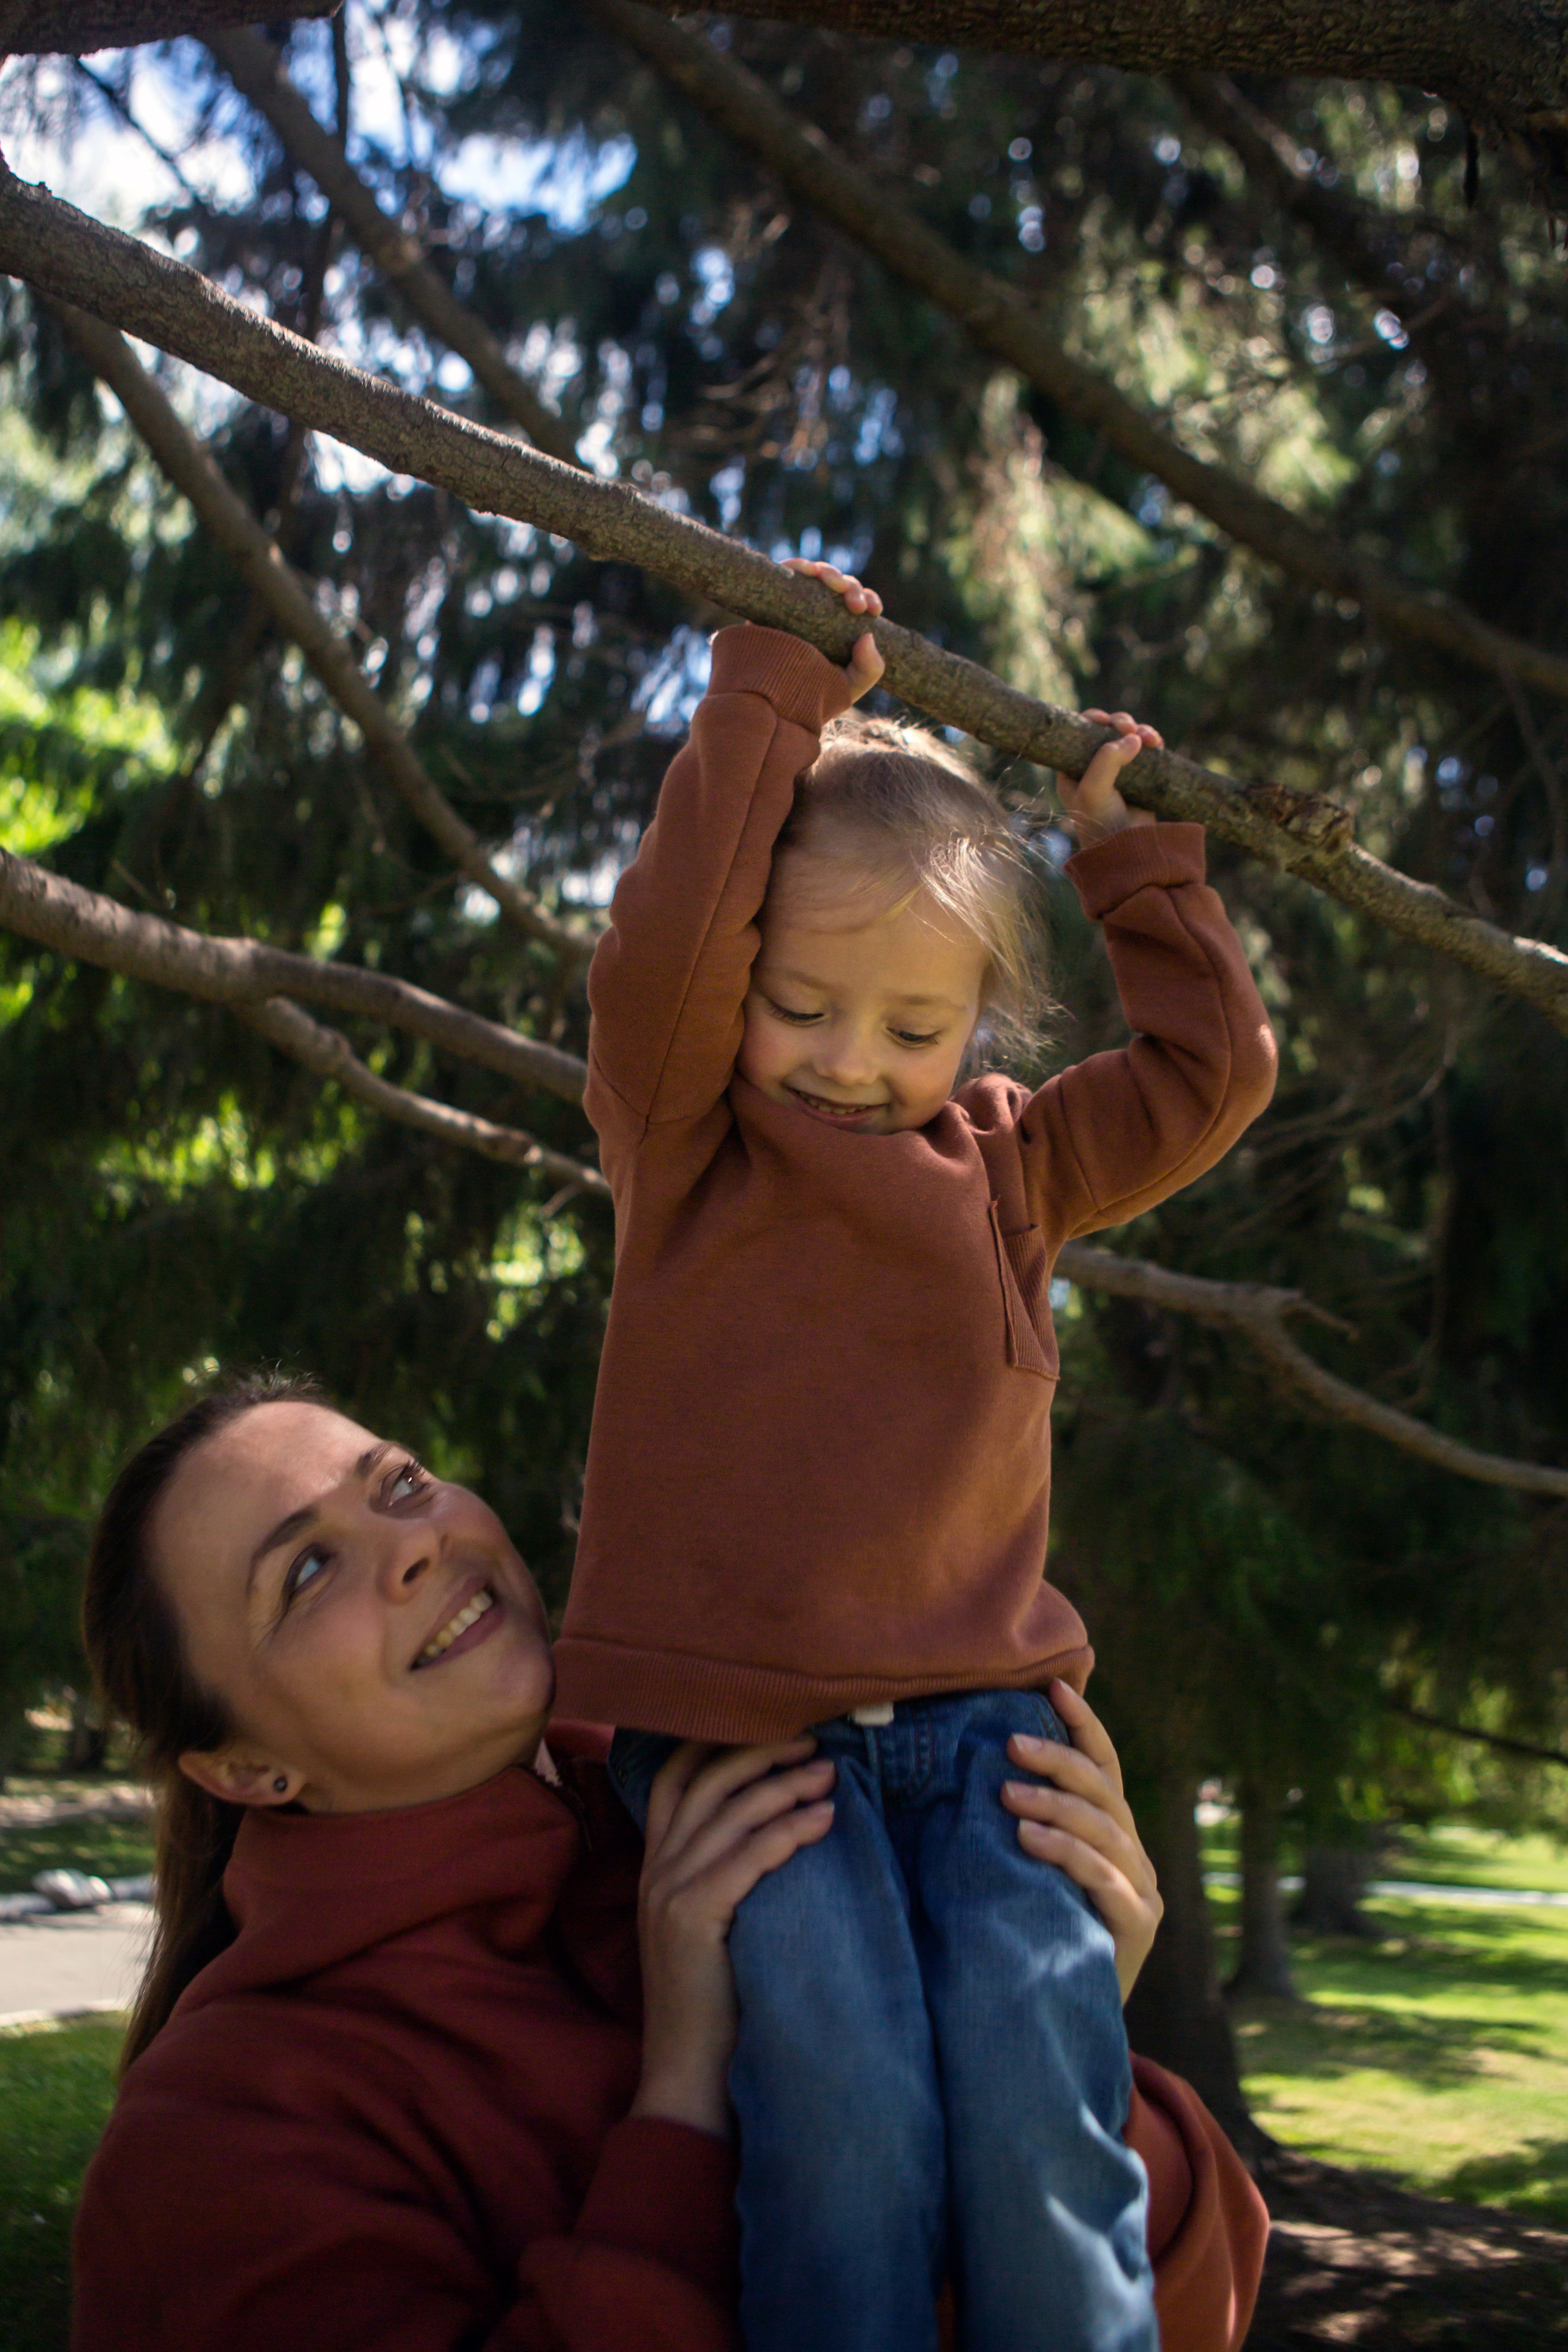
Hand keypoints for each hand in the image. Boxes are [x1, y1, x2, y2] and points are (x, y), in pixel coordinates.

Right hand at [630, 1738, 835, 2136]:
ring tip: (829, 1773)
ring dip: (784, 1784)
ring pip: (729, 1812)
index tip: (768, 1722)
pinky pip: (747, 1856)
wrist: (687, 2077)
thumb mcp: (706, 1927)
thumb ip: (721, 1877)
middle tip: (812, 1739)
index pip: (674, 1780)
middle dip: (760, 1752)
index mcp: (654, 1868)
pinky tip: (825, 1820)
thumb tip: (775, 1828)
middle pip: (705, 1782)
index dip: (716, 1743)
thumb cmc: (714, 2006)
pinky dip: (788, 1830)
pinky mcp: (692, 1917)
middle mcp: (655, 1870)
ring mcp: (668, 1892)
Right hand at [781, 556, 885, 702]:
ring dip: (827, 572)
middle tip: (855, 605)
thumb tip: (868, 635)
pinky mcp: (771, 604)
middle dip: (850, 587)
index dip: (867, 598)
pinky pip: (784, 575)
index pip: (856, 603)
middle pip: (838, 585)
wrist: (773, 705)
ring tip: (833, 583)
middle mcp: (817, 612)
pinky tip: (806, 570)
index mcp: (838, 626)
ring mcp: (794, 605)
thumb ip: (870, 668)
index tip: (872, 610)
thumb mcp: (851, 686)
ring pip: (815, 575)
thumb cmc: (814, 698)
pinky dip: (796, 566)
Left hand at [1002, 1680, 1163, 2001]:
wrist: (1064, 2017)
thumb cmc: (1038, 1932)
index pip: (1105, 1766)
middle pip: (1104, 1790)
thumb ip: (1027, 1824)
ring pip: (1105, 1827)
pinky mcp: (1138, 1925)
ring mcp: (1142, 1889)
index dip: (1083, 1725)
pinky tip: (1028, 1839)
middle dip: (1058, 1760)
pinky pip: (1104, 1877)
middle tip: (1010, 1742)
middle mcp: (1135, 1853)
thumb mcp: (1031, 1870)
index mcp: (1114, 1832)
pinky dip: (1067, 1852)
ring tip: (1006, 1794)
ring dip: (1054, 1804)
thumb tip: (979, 1764)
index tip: (1052, 1686)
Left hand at [1055, 709, 1161, 849]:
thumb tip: (1133, 738)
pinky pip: (1146, 749)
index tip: (1105, 721)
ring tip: (1149, 739)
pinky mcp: (1140, 776)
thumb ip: (1107, 760)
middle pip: (1106, 730)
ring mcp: (1119, 771)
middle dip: (1120, 723)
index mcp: (1072, 770)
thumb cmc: (1101, 823)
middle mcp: (1094, 768)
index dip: (1092, 720)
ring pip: (1129, 737)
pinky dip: (1152, 741)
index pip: (1079, 734)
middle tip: (1129, 729)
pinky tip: (1157, 744)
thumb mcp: (1094, 791)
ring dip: (1140, 731)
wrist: (1129, 851)